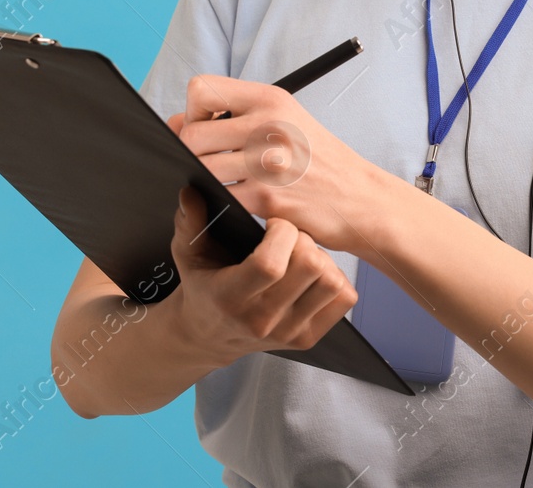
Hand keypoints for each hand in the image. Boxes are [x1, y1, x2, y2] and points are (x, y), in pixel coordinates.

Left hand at [165, 73, 394, 254]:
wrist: (360, 198)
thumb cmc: (318, 159)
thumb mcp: (285, 119)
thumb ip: (233, 116)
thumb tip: (173, 123)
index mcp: (271, 98)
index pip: (201, 90)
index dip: (194, 113)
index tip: (209, 129)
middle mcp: (269, 125)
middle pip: (192, 136)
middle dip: (193, 154)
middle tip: (215, 164)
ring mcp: (268, 162)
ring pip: (201, 169)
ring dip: (209, 181)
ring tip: (234, 183)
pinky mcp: (267, 199)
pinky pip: (220, 198)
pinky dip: (225, 203)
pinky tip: (245, 202)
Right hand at [168, 185, 357, 359]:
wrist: (209, 335)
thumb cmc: (203, 285)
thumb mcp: (188, 254)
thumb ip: (189, 223)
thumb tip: (190, 193)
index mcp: (230, 297)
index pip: (271, 264)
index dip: (282, 233)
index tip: (273, 223)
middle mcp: (261, 320)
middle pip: (310, 266)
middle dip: (304, 239)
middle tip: (288, 238)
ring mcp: (287, 333)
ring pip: (331, 281)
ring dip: (322, 259)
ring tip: (300, 255)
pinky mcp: (308, 339)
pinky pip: (344, 298)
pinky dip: (335, 278)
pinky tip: (311, 274)